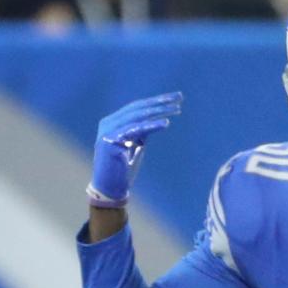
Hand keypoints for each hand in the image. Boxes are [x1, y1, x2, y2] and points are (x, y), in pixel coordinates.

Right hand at [88, 92, 182, 206]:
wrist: (109, 189)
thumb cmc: (123, 171)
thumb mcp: (135, 146)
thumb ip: (141, 132)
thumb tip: (156, 121)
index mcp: (113, 122)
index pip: (137, 107)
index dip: (156, 102)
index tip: (175, 99)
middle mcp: (109, 123)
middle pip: (138, 108)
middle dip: (160, 102)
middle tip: (179, 98)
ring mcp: (108, 131)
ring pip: (138, 116)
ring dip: (159, 112)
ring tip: (176, 109)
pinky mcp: (111, 141)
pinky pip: (135, 130)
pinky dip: (152, 126)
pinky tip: (166, 123)